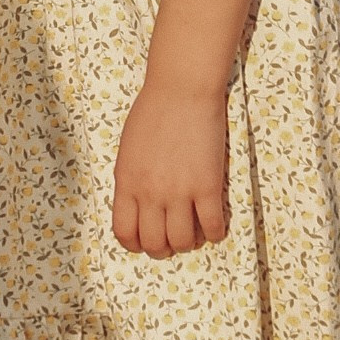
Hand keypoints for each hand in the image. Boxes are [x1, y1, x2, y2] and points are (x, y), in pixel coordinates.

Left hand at [112, 79, 231, 257]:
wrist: (181, 89)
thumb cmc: (153, 111)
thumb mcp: (128, 150)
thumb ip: (130, 179)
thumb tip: (138, 205)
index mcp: (126, 183)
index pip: (124, 232)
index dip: (135, 244)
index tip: (144, 242)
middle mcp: (150, 193)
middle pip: (154, 243)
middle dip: (163, 249)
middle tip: (171, 241)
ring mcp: (179, 191)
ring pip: (182, 241)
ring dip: (188, 243)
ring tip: (193, 233)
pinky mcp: (207, 186)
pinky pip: (212, 225)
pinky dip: (214, 233)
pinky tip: (215, 226)